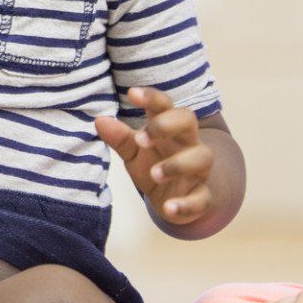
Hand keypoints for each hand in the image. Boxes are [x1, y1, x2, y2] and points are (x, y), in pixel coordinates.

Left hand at [94, 87, 213, 224]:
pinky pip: (202, 198)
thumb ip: (119, 138)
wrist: (176, 199)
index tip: (132, 94)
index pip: (165, 104)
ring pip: (202, 157)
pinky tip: (169, 207)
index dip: (152, 97)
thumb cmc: (154, 165)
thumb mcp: (133, 152)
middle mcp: (188, 143)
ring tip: (154, 174)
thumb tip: (100, 120)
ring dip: (177, 165)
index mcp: (169, 127)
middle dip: (166, 125)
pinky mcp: (203, 196)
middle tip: (140, 139)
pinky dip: (186, 204)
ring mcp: (198, 169)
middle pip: (188, 120)